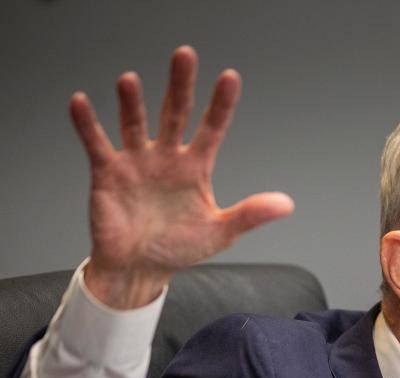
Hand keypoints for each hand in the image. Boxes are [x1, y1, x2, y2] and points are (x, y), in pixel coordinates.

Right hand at [71, 46, 293, 307]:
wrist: (140, 270)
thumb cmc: (179, 248)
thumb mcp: (221, 232)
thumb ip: (250, 214)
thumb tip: (286, 204)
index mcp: (195, 167)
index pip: (212, 128)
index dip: (221, 104)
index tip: (230, 77)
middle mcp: (166, 158)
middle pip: (174, 114)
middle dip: (180, 86)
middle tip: (184, 55)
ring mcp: (136, 163)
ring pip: (134, 124)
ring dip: (131, 103)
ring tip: (130, 81)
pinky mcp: (108, 173)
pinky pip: (96, 144)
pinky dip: (87, 124)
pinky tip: (81, 102)